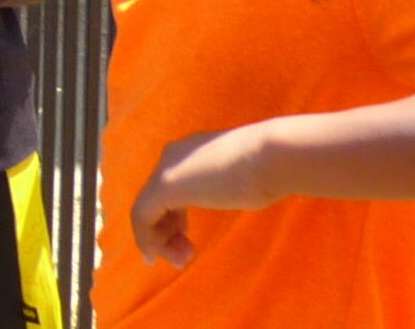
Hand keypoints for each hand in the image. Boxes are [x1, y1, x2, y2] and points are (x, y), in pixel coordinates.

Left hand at [131, 124, 278, 268]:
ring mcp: (166, 169)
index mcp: (190, 152)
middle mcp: (172, 156)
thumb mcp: (240, 180)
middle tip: (184, 258)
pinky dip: (146, 238)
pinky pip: (142, 215)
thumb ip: (225, 185)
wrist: (272, 157)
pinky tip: (155, 256)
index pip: (171, 190)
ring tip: (180, 261)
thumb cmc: (267, 170)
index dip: (174, 220)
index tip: (187, 244)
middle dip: (166, 233)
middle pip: (156, 200)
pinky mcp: (164, 185)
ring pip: (146, 209)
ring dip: (160, 240)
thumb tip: (236, 191)